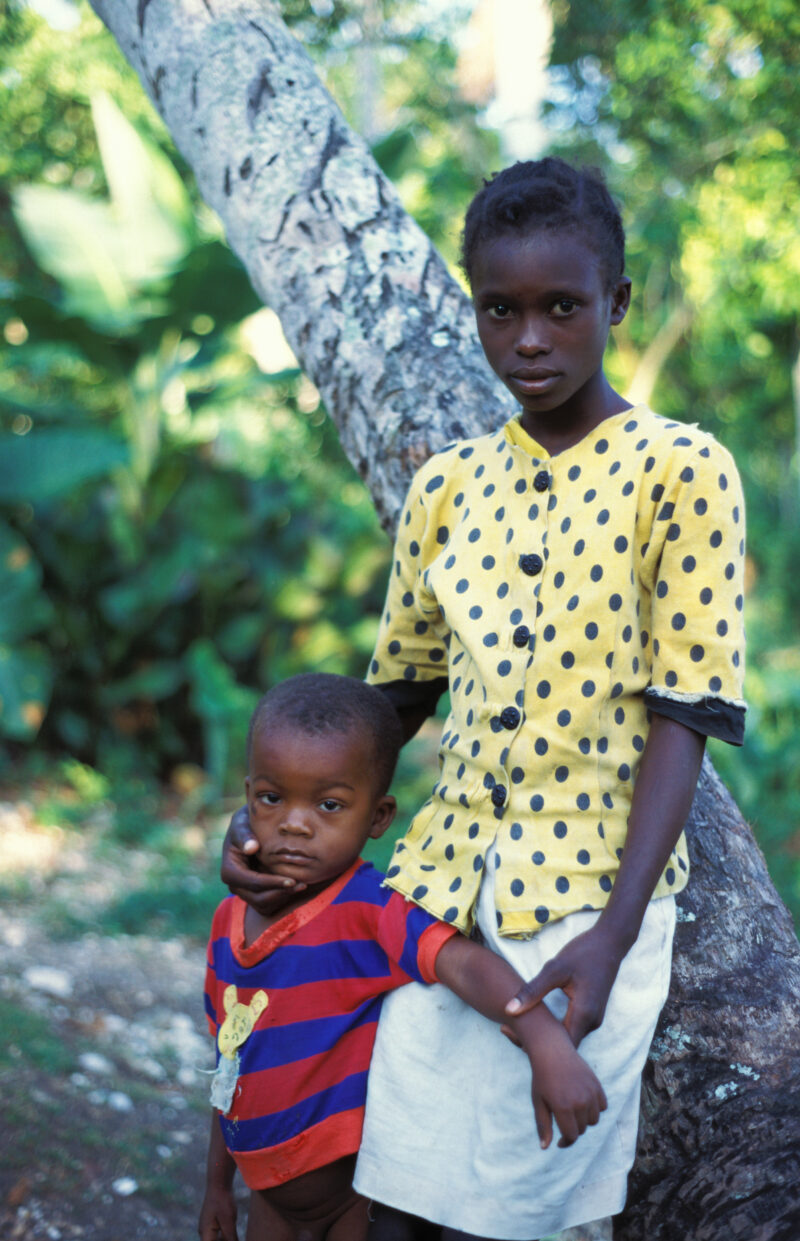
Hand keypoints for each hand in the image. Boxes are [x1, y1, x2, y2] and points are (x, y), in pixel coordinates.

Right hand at [198, 1185, 237, 1240]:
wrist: (219, 1183)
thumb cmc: (223, 1201)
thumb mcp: (229, 1222)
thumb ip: (231, 1239)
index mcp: (205, 1234)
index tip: (229, 1240)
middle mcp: (204, 1233)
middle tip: (234, 1237)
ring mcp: (207, 1227)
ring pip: (216, 1240)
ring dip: (225, 1240)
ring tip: (234, 1235)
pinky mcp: (213, 1222)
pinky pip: (218, 1235)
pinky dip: (226, 1237)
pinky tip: (234, 1235)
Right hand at [220, 805, 305, 915]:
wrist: (253, 826)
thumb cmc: (247, 822)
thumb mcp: (243, 822)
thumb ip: (245, 834)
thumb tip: (251, 848)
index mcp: (229, 870)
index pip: (251, 883)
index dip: (271, 883)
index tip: (291, 879)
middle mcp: (235, 885)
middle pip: (258, 898)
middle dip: (280, 893)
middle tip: (302, 884)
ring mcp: (245, 892)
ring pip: (264, 905)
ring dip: (284, 897)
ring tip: (302, 884)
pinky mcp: (255, 894)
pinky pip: (269, 906)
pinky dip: (283, 899)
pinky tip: (296, 885)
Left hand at [505, 922, 625, 1046]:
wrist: (610, 942)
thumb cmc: (583, 953)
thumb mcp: (554, 969)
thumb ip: (533, 990)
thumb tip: (509, 1010)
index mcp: (584, 1015)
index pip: (558, 1047)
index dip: (533, 1045)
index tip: (508, 1031)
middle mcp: (591, 1023)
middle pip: (562, 1046)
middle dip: (535, 1043)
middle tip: (506, 1029)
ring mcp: (593, 1020)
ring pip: (567, 1038)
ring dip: (544, 1036)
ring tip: (516, 1026)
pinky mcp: (591, 1014)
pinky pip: (570, 1029)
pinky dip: (553, 1028)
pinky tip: (535, 1018)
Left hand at [532, 1049, 606, 1149]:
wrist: (552, 1050)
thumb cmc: (541, 1078)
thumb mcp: (538, 1102)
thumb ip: (543, 1126)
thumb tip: (545, 1148)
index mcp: (563, 1108)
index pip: (572, 1136)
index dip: (565, 1141)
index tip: (560, 1141)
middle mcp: (580, 1101)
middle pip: (582, 1129)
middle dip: (573, 1128)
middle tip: (563, 1119)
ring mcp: (590, 1093)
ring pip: (594, 1120)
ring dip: (585, 1119)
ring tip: (573, 1111)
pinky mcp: (597, 1085)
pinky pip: (602, 1107)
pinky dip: (595, 1108)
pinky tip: (584, 1102)